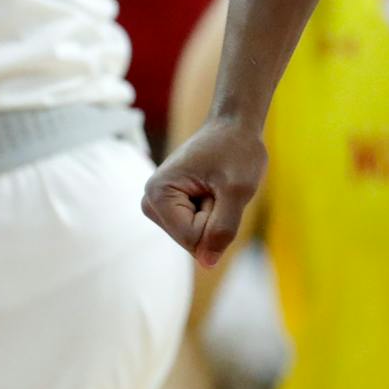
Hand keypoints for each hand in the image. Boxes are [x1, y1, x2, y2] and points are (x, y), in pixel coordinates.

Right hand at [141, 116, 265, 267]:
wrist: (234, 126)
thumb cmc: (237, 151)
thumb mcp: (238, 190)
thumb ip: (222, 228)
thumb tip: (207, 263)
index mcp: (157, 195)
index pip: (192, 237)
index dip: (216, 217)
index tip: (219, 186)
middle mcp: (150, 202)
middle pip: (190, 239)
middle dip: (214, 217)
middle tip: (219, 186)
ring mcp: (158, 206)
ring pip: (195, 236)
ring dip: (214, 215)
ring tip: (216, 186)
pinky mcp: (170, 208)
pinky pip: (197, 228)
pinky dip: (212, 212)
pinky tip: (212, 189)